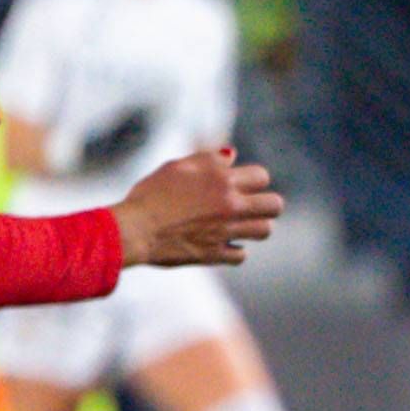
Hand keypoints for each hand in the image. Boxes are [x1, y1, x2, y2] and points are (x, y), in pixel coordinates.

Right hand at [116, 146, 280, 268]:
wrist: (135, 229)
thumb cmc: (150, 194)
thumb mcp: (177, 167)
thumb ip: (207, 160)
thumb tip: (232, 155)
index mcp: (221, 179)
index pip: (262, 176)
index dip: (254, 180)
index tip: (242, 185)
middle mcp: (229, 204)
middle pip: (275, 205)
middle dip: (266, 205)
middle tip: (250, 207)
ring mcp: (226, 230)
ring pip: (265, 230)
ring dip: (256, 227)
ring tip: (240, 226)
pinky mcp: (216, 254)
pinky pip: (242, 255)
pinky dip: (235, 251)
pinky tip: (223, 244)